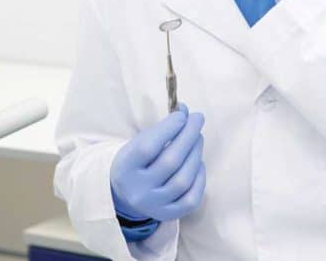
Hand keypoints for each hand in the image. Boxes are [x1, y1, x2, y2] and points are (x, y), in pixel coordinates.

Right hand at [110, 104, 206, 222]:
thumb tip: (185, 112)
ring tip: (198, 138)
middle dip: (188, 136)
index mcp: (125, 168)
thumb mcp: (138, 143)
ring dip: (196, 154)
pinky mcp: (169, 214)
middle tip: (197, 119)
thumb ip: (160, 130)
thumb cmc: (136, 161)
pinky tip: (198, 163)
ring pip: (183, 179)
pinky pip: (192, 197)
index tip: (182, 114)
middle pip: (170, 162)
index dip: (168, 129)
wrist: (125, 193)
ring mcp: (154, 205)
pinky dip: (199, 177)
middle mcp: (138, 190)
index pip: (148, 147)